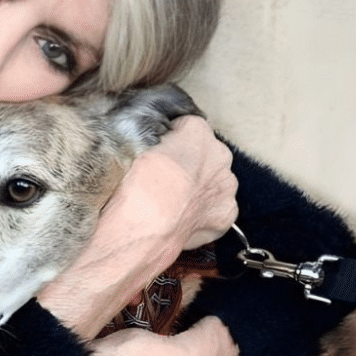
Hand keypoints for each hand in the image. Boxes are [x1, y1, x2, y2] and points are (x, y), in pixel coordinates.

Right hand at [36, 115, 236, 337]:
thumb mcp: (130, 145)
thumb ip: (148, 137)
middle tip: (161, 178)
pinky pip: (214, 207)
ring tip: (170, 201)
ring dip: (197, 186)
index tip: (153, 153)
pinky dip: (201, 211)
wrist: (140, 230)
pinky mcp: (225, 216)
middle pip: (204, 151)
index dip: (167, 139)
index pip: (184, 125)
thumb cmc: (131, 186)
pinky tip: (181, 217)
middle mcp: (219, 155)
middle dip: (187, 161)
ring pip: (212, 180)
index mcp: (197, 131)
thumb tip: (148, 141)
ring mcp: (225, 188)